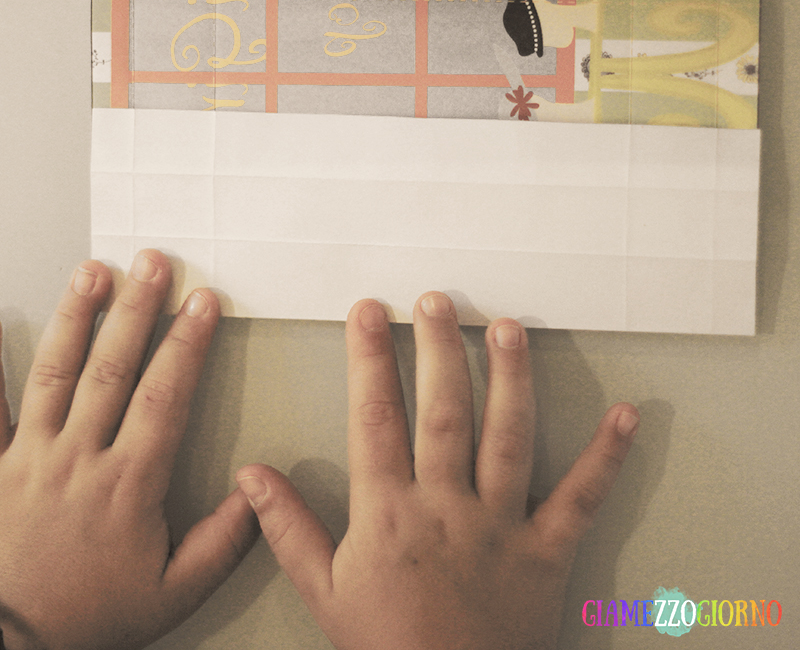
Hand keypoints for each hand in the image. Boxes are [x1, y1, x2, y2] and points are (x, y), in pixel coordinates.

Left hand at [0, 251, 259, 649]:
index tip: (203, 303)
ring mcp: (29, 456)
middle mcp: (78, 457)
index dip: (187, 343)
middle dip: (137, 309)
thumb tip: (258, 491)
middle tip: (152, 263)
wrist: (12, 645)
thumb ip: (224, 541)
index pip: (164, 395)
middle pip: (111, 368)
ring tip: (92, 273)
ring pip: (55, 373)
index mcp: (127, 482)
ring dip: (78, 318)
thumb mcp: (174, 592)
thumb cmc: (91, 617)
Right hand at [238, 292, 638, 649]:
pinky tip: (626, 415)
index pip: (374, 419)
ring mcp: (502, 526)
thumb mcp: (324, 593)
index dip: (369, 359)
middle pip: (443, 413)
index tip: (369, 313)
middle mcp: (447, 508)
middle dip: (438, 350)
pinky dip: (607, 456)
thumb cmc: (386, 648)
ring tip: (507, 328)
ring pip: (508, 438)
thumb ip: (288, 528)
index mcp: (388, 514)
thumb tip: (252, 475)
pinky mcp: (548, 551)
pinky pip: (582, 499)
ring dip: (510, 378)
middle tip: (437, 301)